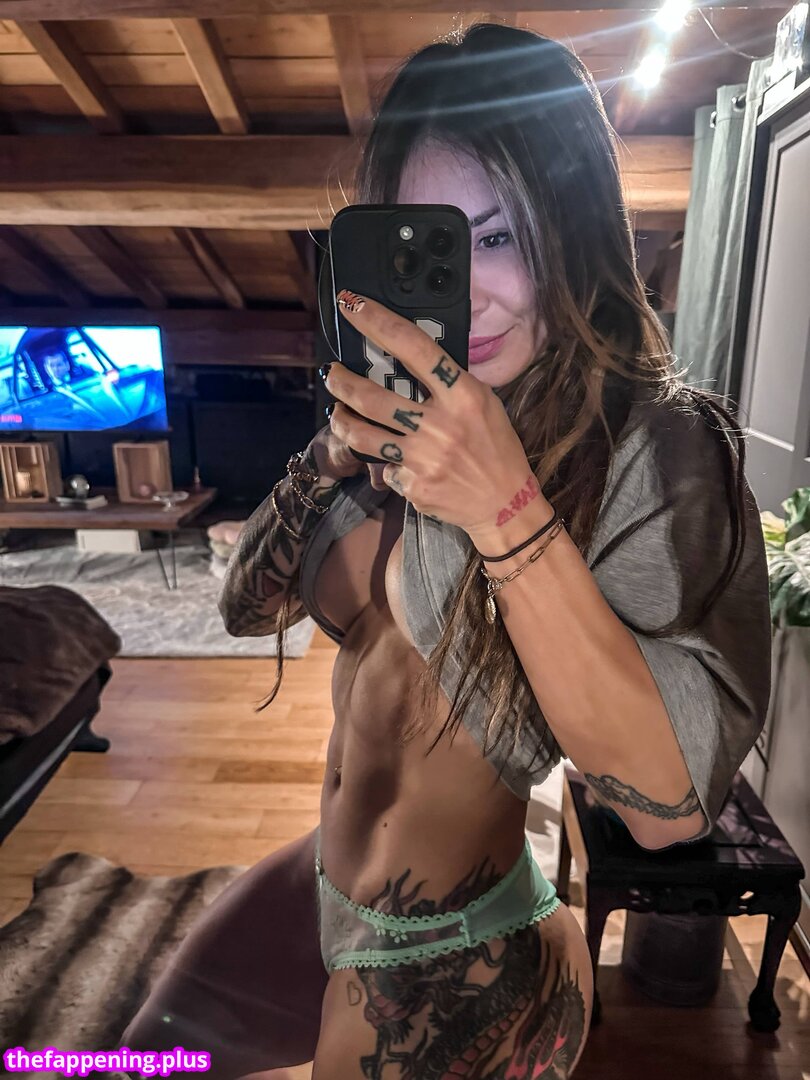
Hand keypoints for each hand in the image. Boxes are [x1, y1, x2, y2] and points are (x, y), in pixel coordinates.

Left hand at [324, 289, 537, 533]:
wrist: (504, 505)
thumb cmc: (496, 448)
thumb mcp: (484, 404)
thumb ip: (449, 384)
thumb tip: (410, 361)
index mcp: (463, 395)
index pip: (414, 347)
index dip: (377, 322)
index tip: (351, 305)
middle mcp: (440, 424)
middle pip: (372, 396)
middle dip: (341, 381)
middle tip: (330, 373)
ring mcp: (423, 458)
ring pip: (362, 433)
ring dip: (342, 420)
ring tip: (338, 412)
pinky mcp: (412, 486)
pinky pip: (385, 467)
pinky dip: (386, 462)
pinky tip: (394, 461)